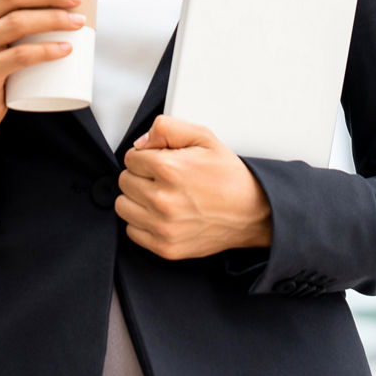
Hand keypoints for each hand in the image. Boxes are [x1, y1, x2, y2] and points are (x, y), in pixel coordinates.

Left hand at [115, 115, 272, 260]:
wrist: (253, 212)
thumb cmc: (229, 176)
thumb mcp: (203, 137)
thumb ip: (167, 129)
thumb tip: (141, 142)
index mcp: (169, 170)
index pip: (130, 158)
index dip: (146, 156)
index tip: (161, 161)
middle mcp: (163, 200)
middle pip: (124, 181)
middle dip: (140, 176)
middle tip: (162, 178)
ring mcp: (163, 227)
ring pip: (123, 206)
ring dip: (136, 199)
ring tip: (159, 195)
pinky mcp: (165, 247)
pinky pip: (132, 231)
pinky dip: (142, 222)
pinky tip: (160, 214)